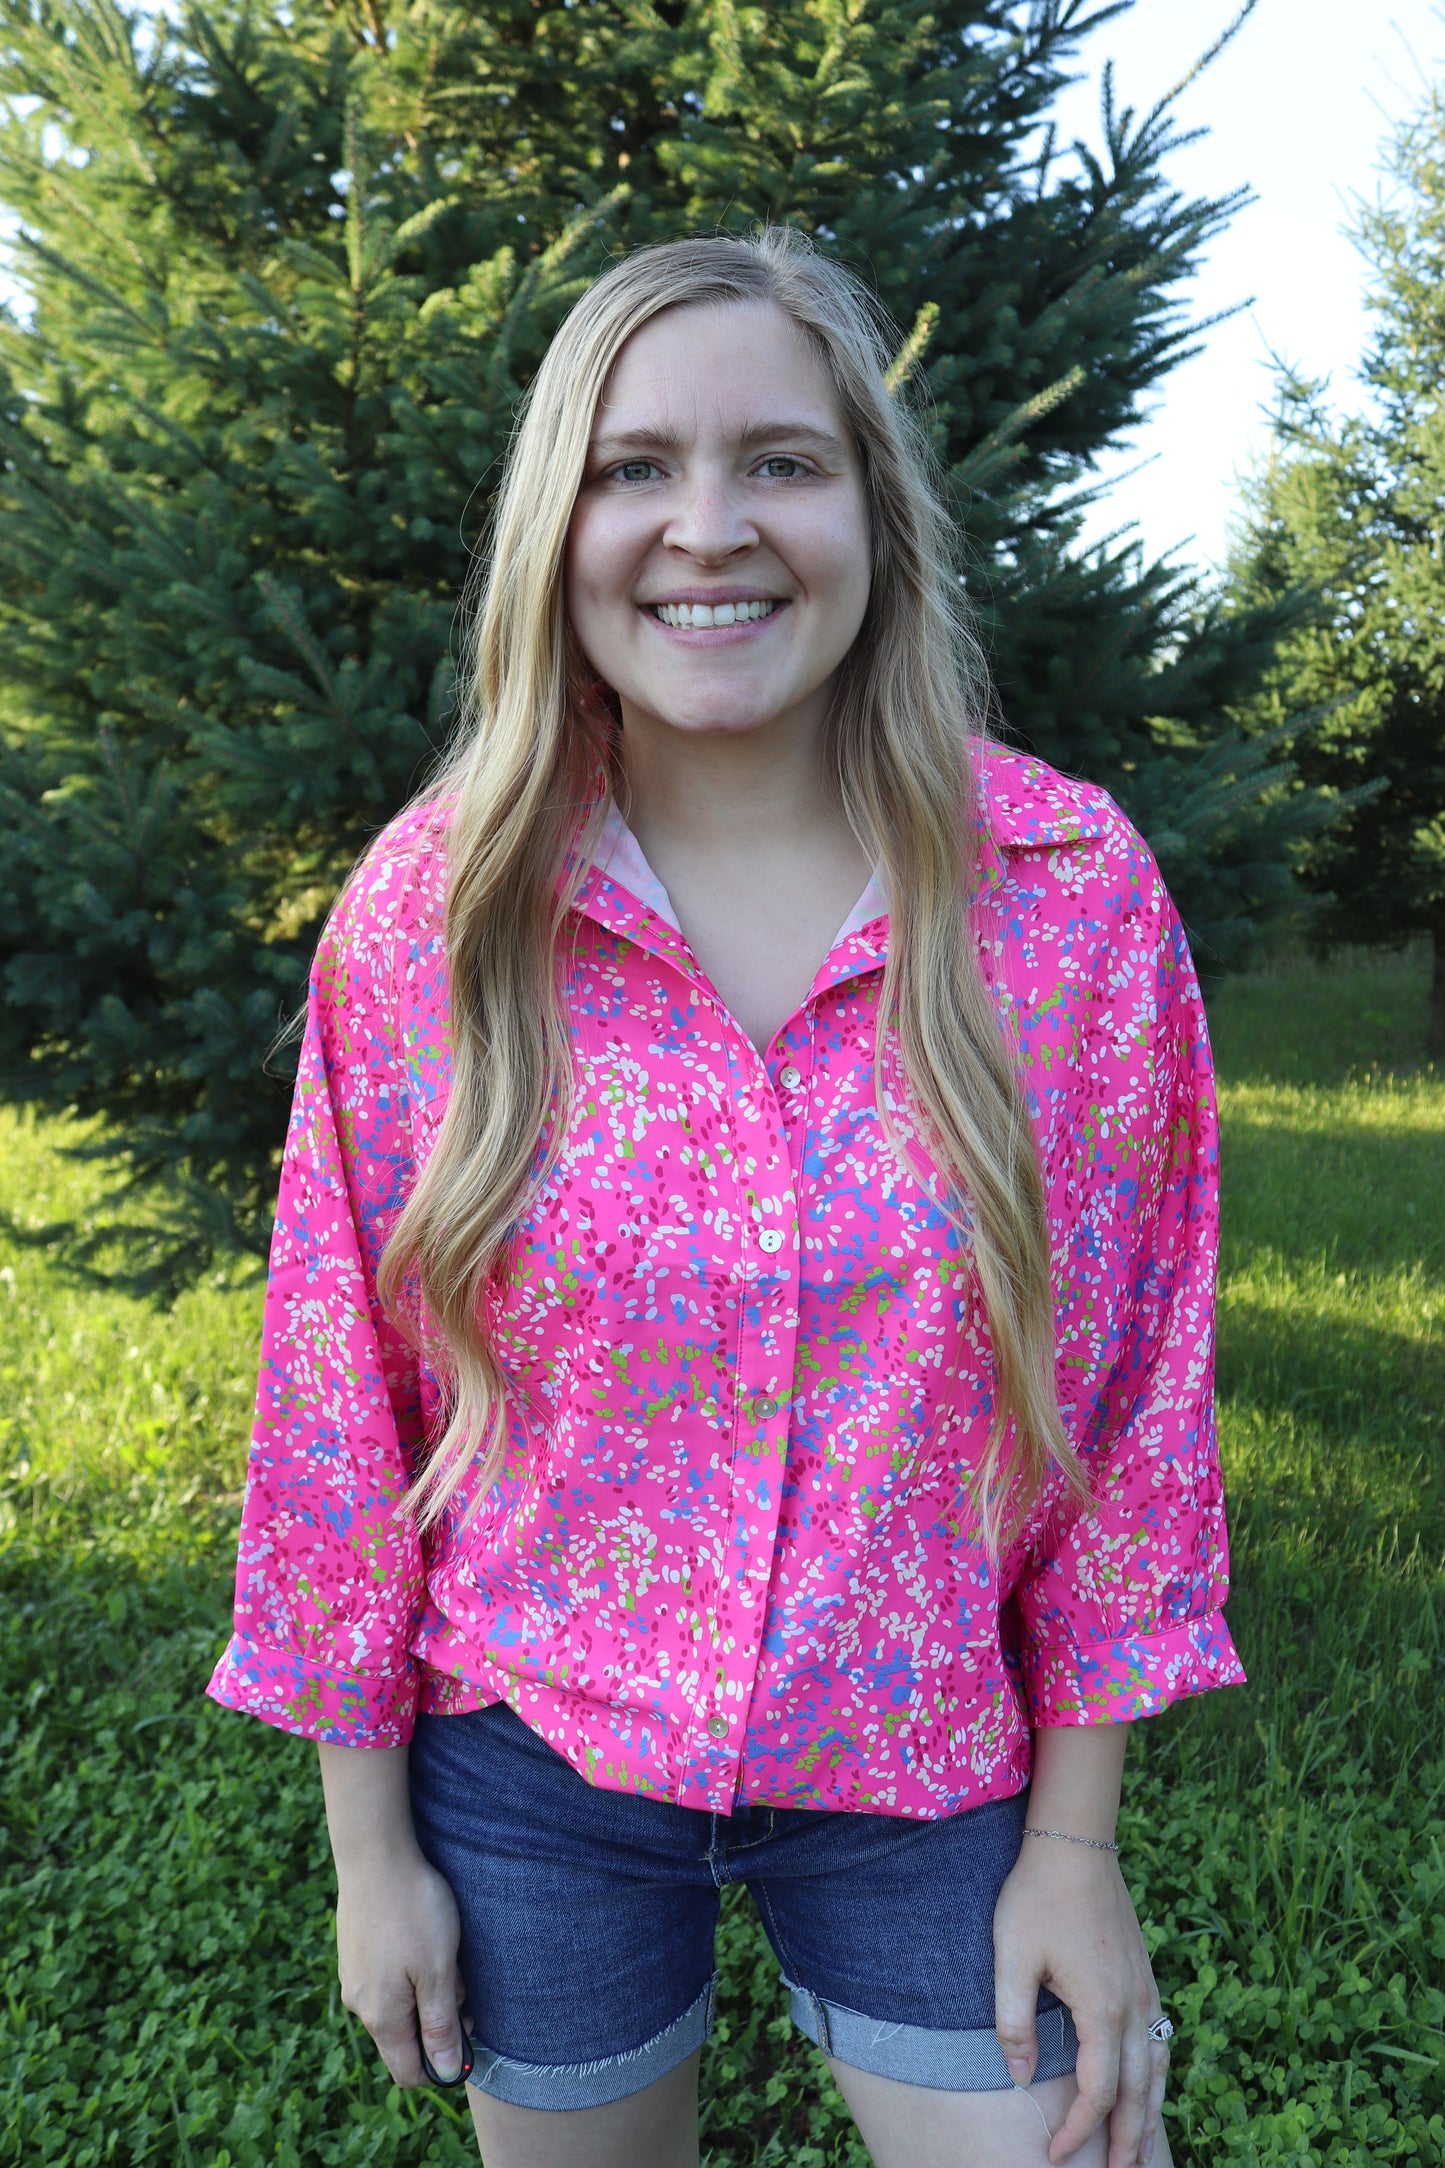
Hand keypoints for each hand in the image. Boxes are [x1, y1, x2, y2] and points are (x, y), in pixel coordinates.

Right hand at [334, 1844, 468, 2087]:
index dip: (440, 2065)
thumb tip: (445, 2073)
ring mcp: (354, 1976)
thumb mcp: (438, 1970)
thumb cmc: (413, 1911)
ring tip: (442, 1950)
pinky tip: (422, 1936)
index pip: (408, 2072)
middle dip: (437, 2019)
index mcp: (381, 2017)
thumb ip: (440, 2026)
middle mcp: (360, 2004)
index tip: (466, 2030)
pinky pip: (387, 1980)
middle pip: (404, 2038)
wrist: (374, 1855)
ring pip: (399, 2005)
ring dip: (426, 1990)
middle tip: (458, 1979)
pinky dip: (410, 1970)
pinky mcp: (355, 1952)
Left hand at [993, 1838, 1168, 2166]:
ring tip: (1141, 2147)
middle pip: (1139, 2090)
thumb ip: (1013, 2021)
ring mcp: (1146, 1988)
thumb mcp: (1011, 1957)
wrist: (1074, 1843)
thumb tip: (1018, 2076)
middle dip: (1129, 2139)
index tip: (1056, 2153)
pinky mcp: (1145, 1974)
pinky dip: (1159, 2073)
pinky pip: (1161, 2038)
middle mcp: (1134, 2004)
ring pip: (1159, 2067)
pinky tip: (1149, 2084)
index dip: (1079, 2129)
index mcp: (1101, 2007)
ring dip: (1151, 2111)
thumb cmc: (1037, 1897)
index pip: (1099, 2090)